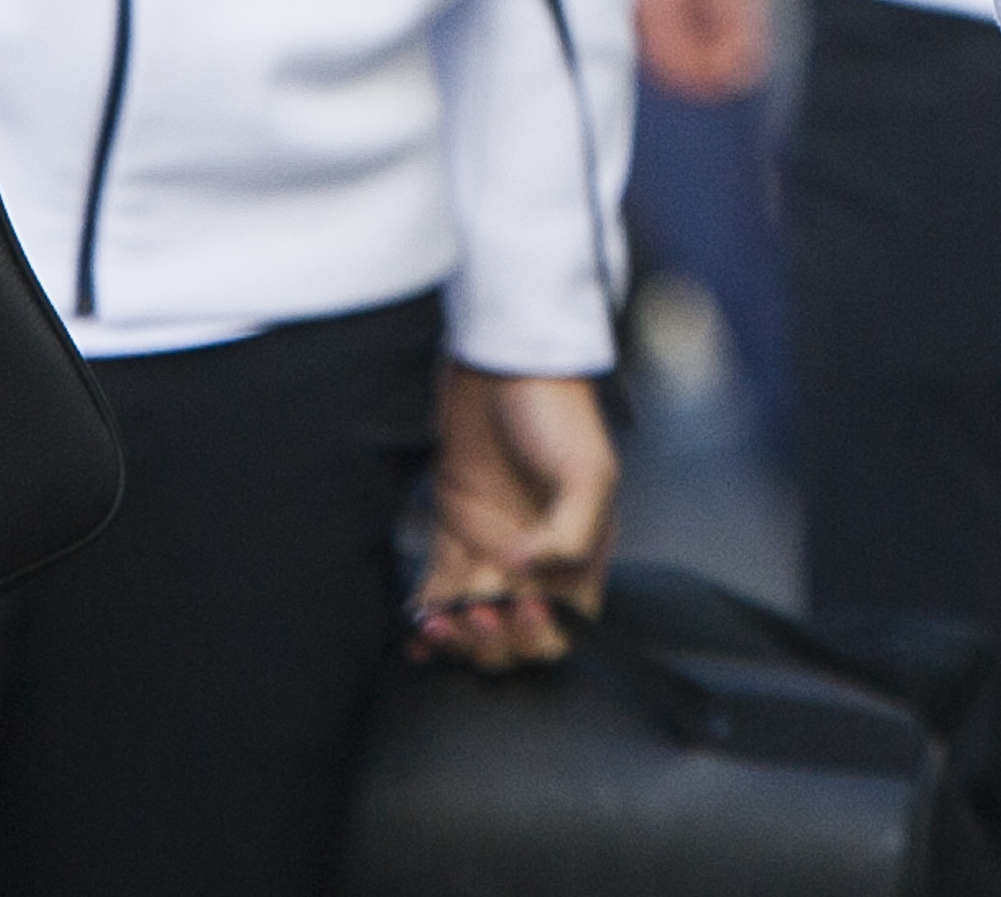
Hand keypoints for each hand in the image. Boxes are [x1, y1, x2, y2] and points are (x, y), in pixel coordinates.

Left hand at [411, 365, 617, 672]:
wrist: (501, 361)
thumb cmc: (556, 409)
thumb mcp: (587, 470)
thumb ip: (571, 531)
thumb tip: (529, 575)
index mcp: (581, 550)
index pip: (568, 621)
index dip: (543, 632)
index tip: (520, 607)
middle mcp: (537, 560)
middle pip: (516, 632)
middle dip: (494, 640)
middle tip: (472, 614)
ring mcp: (491, 547)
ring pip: (473, 618)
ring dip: (454, 636)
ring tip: (434, 626)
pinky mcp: (452, 534)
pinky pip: (439, 591)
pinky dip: (424, 618)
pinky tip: (413, 629)